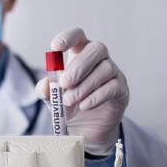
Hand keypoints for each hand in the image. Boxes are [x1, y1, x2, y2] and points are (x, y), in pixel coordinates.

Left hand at [35, 28, 128, 154]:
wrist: (84, 129)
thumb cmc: (69, 106)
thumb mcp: (52, 98)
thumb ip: (47, 91)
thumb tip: (46, 84)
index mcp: (79, 54)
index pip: (78, 36)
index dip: (68, 37)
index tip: (55, 47)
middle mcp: (98, 60)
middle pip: (96, 49)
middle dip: (78, 66)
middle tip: (64, 84)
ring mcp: (113, 73)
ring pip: (105, 69)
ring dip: (84, 86)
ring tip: (69, 101)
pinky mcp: (121, 90)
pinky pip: (112, 87)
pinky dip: (96, 97)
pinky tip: (84, 106)